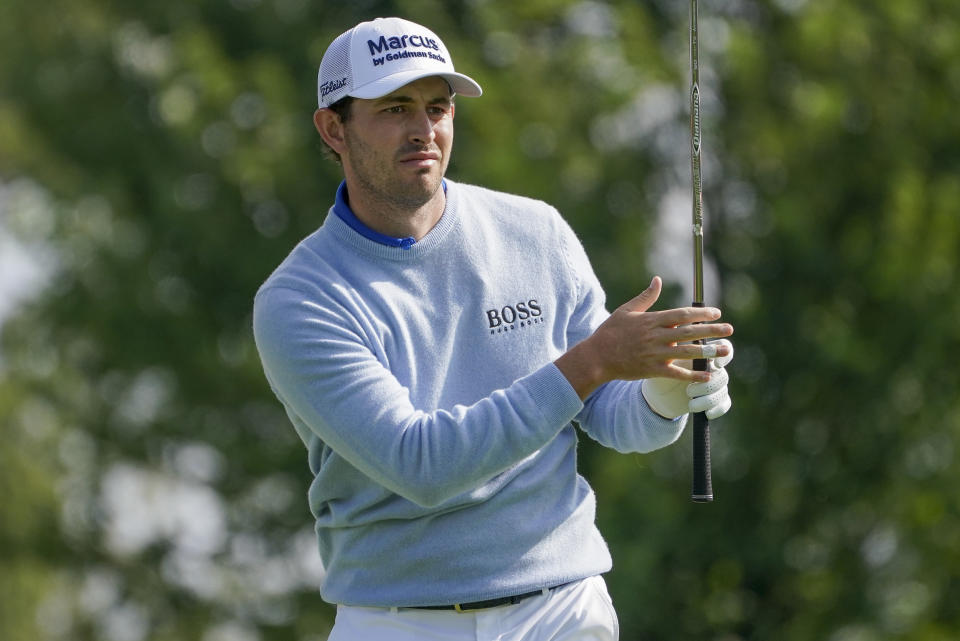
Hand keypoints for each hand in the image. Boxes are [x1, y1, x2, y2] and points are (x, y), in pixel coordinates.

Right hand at [556, 276, 733, 398]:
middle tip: (729, 329)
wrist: (597, 357)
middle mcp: (656, 337)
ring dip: (707, 351)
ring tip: (724, 350)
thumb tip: (657, 280)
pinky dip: (692, 375)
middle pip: (689, 332)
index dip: (700, 313)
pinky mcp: (653, 370)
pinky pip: (676, 373)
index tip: (715, 312)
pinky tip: (706, 375)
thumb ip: (646, 297)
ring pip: (686, 351)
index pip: (681, 314)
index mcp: (651, 321)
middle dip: (711, 330)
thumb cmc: (610, 332)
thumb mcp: (627, 310)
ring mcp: (655, 354)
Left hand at [641, 339, 733, 418]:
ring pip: (722, 390)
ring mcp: (716, 384)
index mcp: (705, 352)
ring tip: (690, 402)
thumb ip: (674, 346)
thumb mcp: (665, 357)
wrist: (658, 391)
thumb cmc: (661, 367)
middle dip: (708, 385)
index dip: (726, 355)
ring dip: (707, 398)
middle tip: (689, 390)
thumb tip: (676, 336)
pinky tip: (707, 414)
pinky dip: (716, 409)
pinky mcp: (715, 398)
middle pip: (722, 375)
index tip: (716, 363)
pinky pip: (724, 404)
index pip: (724, 347)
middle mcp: (714, 368)